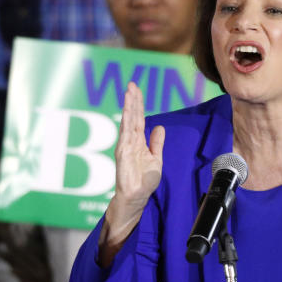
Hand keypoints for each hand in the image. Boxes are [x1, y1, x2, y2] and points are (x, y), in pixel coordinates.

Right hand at [101, 83, 164, 260]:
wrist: (137, 197)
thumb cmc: (144, 181)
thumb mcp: (156, 158)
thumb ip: (156, 143)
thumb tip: (158, 127)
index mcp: (138, 142)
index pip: (138, 119)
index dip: (138, 105)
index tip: (137, 90)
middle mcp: (130, 142)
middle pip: (132, 117)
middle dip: (132, 100)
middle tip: (132, 84)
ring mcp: (125, 146)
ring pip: (128, 122)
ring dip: (129, 107)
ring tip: (129, 92)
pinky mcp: (123, 153)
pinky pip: (125, 134)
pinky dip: (126, 121)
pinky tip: (127, 111)